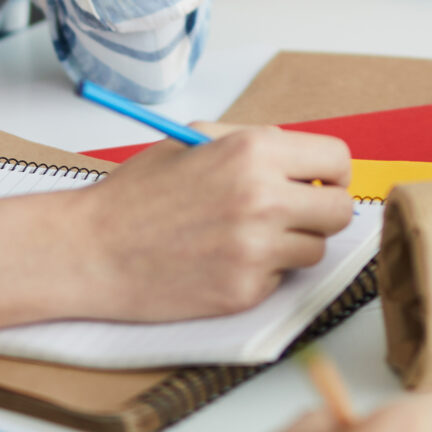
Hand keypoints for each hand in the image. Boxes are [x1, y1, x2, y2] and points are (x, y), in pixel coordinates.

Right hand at [74, 126, 355, 320]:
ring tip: (243, 237)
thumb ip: (253, 142)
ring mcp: (256, 250)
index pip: (338, 160)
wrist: (91, 249)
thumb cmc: (137, 194)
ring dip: (290, 245)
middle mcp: (263, 199)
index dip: (329, 174)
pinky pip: (279, 280)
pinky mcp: (245, 292)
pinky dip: (259, 273)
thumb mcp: (193, 140)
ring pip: (314, 249)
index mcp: (254, 151)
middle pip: (339, 211)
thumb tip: (303, 161)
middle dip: (320, 212)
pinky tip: (219, 262)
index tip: (315, 184)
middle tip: (291, 214)